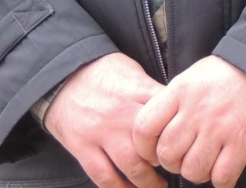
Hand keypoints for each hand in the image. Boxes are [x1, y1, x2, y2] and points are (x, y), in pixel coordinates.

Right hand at [44, 53, 166, 187]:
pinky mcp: (83, 148)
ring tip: (157, 186)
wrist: (61, 75)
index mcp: (136, 90)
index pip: (167, 115)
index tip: (183, 139)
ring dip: (148, 183)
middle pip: (153, 144)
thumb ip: (150, 90)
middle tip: (172, 165)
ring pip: (132, 166)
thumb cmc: (102, 72)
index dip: (179, 131)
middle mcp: (121, 113)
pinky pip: (104, 177)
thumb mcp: (131, 70)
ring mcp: (101, 133)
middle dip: (166, 160)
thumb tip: (174, 107)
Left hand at [133, 56, 245, 187]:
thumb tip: (154, 133)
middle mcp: (196, 111)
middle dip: (172, 163)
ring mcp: (219, 128)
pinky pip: (221, 178)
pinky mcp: (242, 143)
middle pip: (167, 154)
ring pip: (192, 171)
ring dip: (197, 172)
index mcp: (180, 91)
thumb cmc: (225, 76)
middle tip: (183, 156)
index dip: (144, 147)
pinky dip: (221, 180)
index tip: (154, 150)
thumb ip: (172, 103)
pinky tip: (223, 167)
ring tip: (205, 161)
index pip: (144, 127)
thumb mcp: (191, 78)